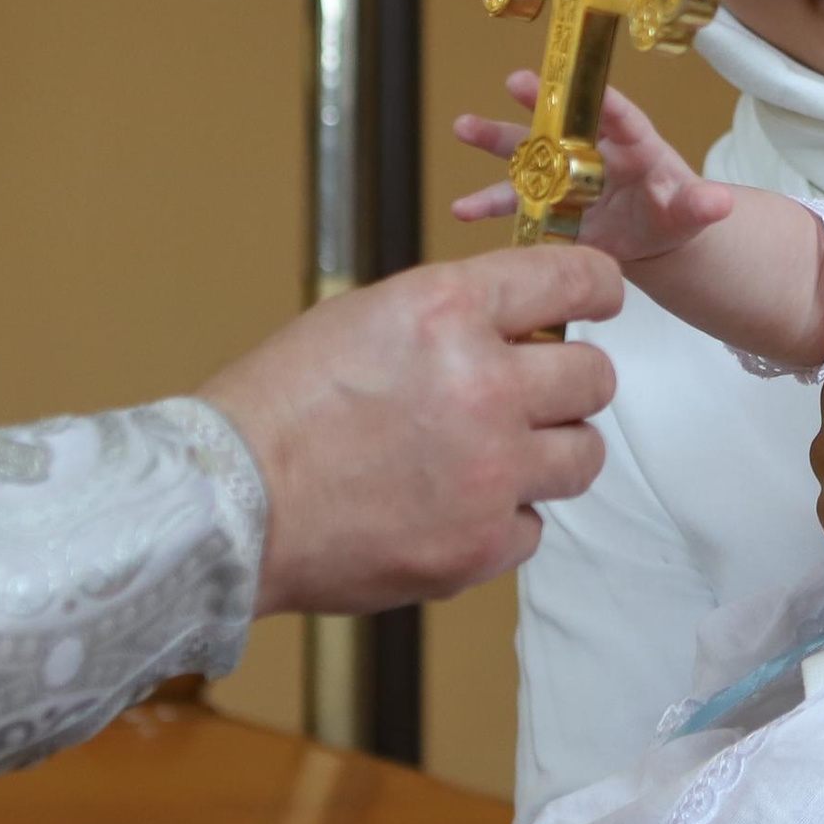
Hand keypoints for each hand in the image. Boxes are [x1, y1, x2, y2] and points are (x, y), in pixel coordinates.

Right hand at [201, 247, 622, 616]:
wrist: (224, 507)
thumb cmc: (279, 409)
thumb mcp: (367, 318)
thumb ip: (455, 317)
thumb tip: (523, 324)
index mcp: (449, 312)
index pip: (575, 278)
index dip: (597, 288)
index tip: (598, 300)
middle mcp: (485, 387)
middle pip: (595, 376)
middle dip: (570, 381)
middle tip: (534, 393)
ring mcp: (490, 472)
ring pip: (584, 455)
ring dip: (552, 451)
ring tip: (497, 454)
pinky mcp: (479, 545)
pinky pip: (535, 526)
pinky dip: (504, 519)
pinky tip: (454, 506)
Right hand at [454, 72, 730, 269]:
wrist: (650, 236)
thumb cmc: (673, 212)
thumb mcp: (690, 212)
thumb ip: (701, 206)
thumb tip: (722, 203)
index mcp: (635, 142)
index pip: (621, 115)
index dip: (602, 100)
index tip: (580, 83)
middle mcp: (593, 148)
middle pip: (565, 121)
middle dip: (539, 102)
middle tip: (513, 81)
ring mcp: (564, 173)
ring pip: (528, 151)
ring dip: (495, 139)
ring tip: (464, 126)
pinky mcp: (545, 202)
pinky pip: (513, 200)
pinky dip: (486, 203)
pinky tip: (461, 209)